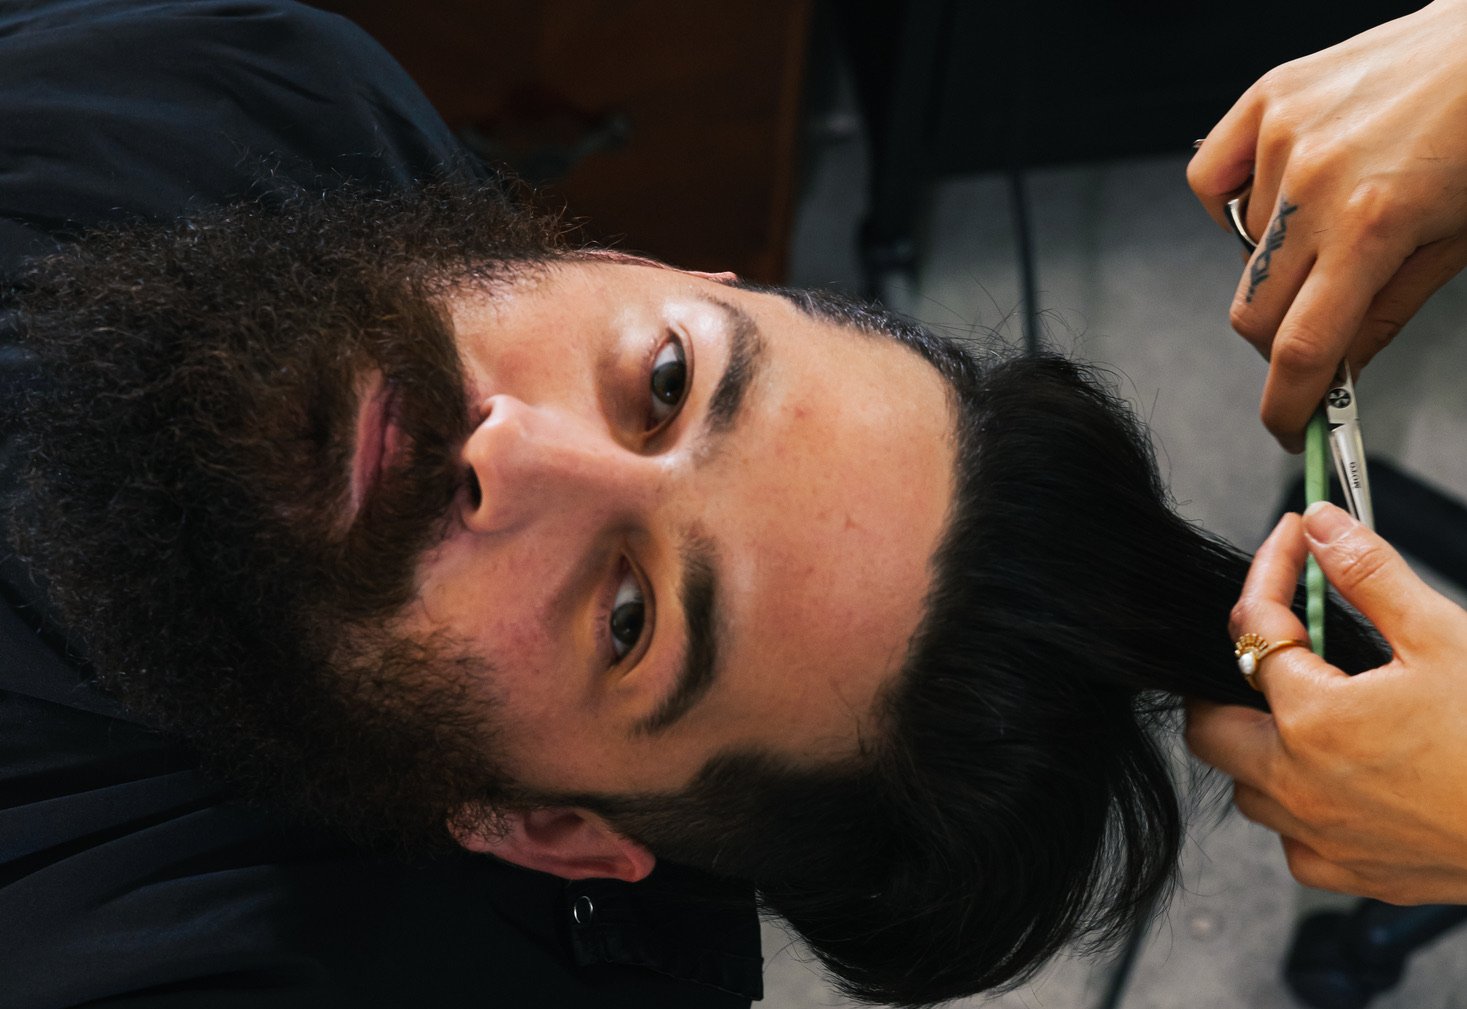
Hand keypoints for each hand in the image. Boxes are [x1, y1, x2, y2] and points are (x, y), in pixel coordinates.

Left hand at [1186, 504, 1466, 902]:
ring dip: (1259, 746)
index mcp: (1312, 719)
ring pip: (1247, 788)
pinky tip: (1338, 778)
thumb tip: (1322, 525)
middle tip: (1270, 643)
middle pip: (1210, 725)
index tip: (1292, 546)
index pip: (1253, 628)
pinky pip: (1292, 841)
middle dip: (1226, 678)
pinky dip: (1299, 805)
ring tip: (1306, 708)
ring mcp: (1320, 838)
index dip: (1269, 575)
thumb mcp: (1441, 636)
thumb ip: (1369, 574)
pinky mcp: (1351, 874)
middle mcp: (1298, 785)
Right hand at [1188, 0, 1466, 449]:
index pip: (1301, 349)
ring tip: (1330, 224)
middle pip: (1253, 312)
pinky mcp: (1268, 101)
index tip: (1285, 427)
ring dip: (1275, 261)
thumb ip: (1383, 314)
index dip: (1286, 405)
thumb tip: (1335, 371)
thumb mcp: (1455, 245)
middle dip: (1281, 339)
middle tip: (1316, 328)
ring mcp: (1285, 137)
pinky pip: (1210, 182)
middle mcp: (1316, 181)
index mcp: (1374, 225)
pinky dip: (1232, 205)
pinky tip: (1276, 197)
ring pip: (1238, 253)